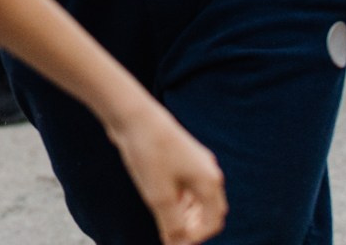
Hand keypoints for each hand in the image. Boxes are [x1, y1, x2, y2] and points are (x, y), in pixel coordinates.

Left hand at [105, 100, 227, 244]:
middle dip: (193, 226)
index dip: (196, 237)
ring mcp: (195, 160)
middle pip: (209, 209)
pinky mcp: (180, 153)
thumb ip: (172, 225)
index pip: (213, 221)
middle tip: (171, 236)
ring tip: (165, 222)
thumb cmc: (148, 154)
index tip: (174, 242)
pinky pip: (186, 182)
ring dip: (185, 213)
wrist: (132, 113)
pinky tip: (159, 202)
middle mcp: (208, 170)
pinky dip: (178, 197)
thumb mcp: (159, 196)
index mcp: (210, 181)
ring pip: (197, 196)